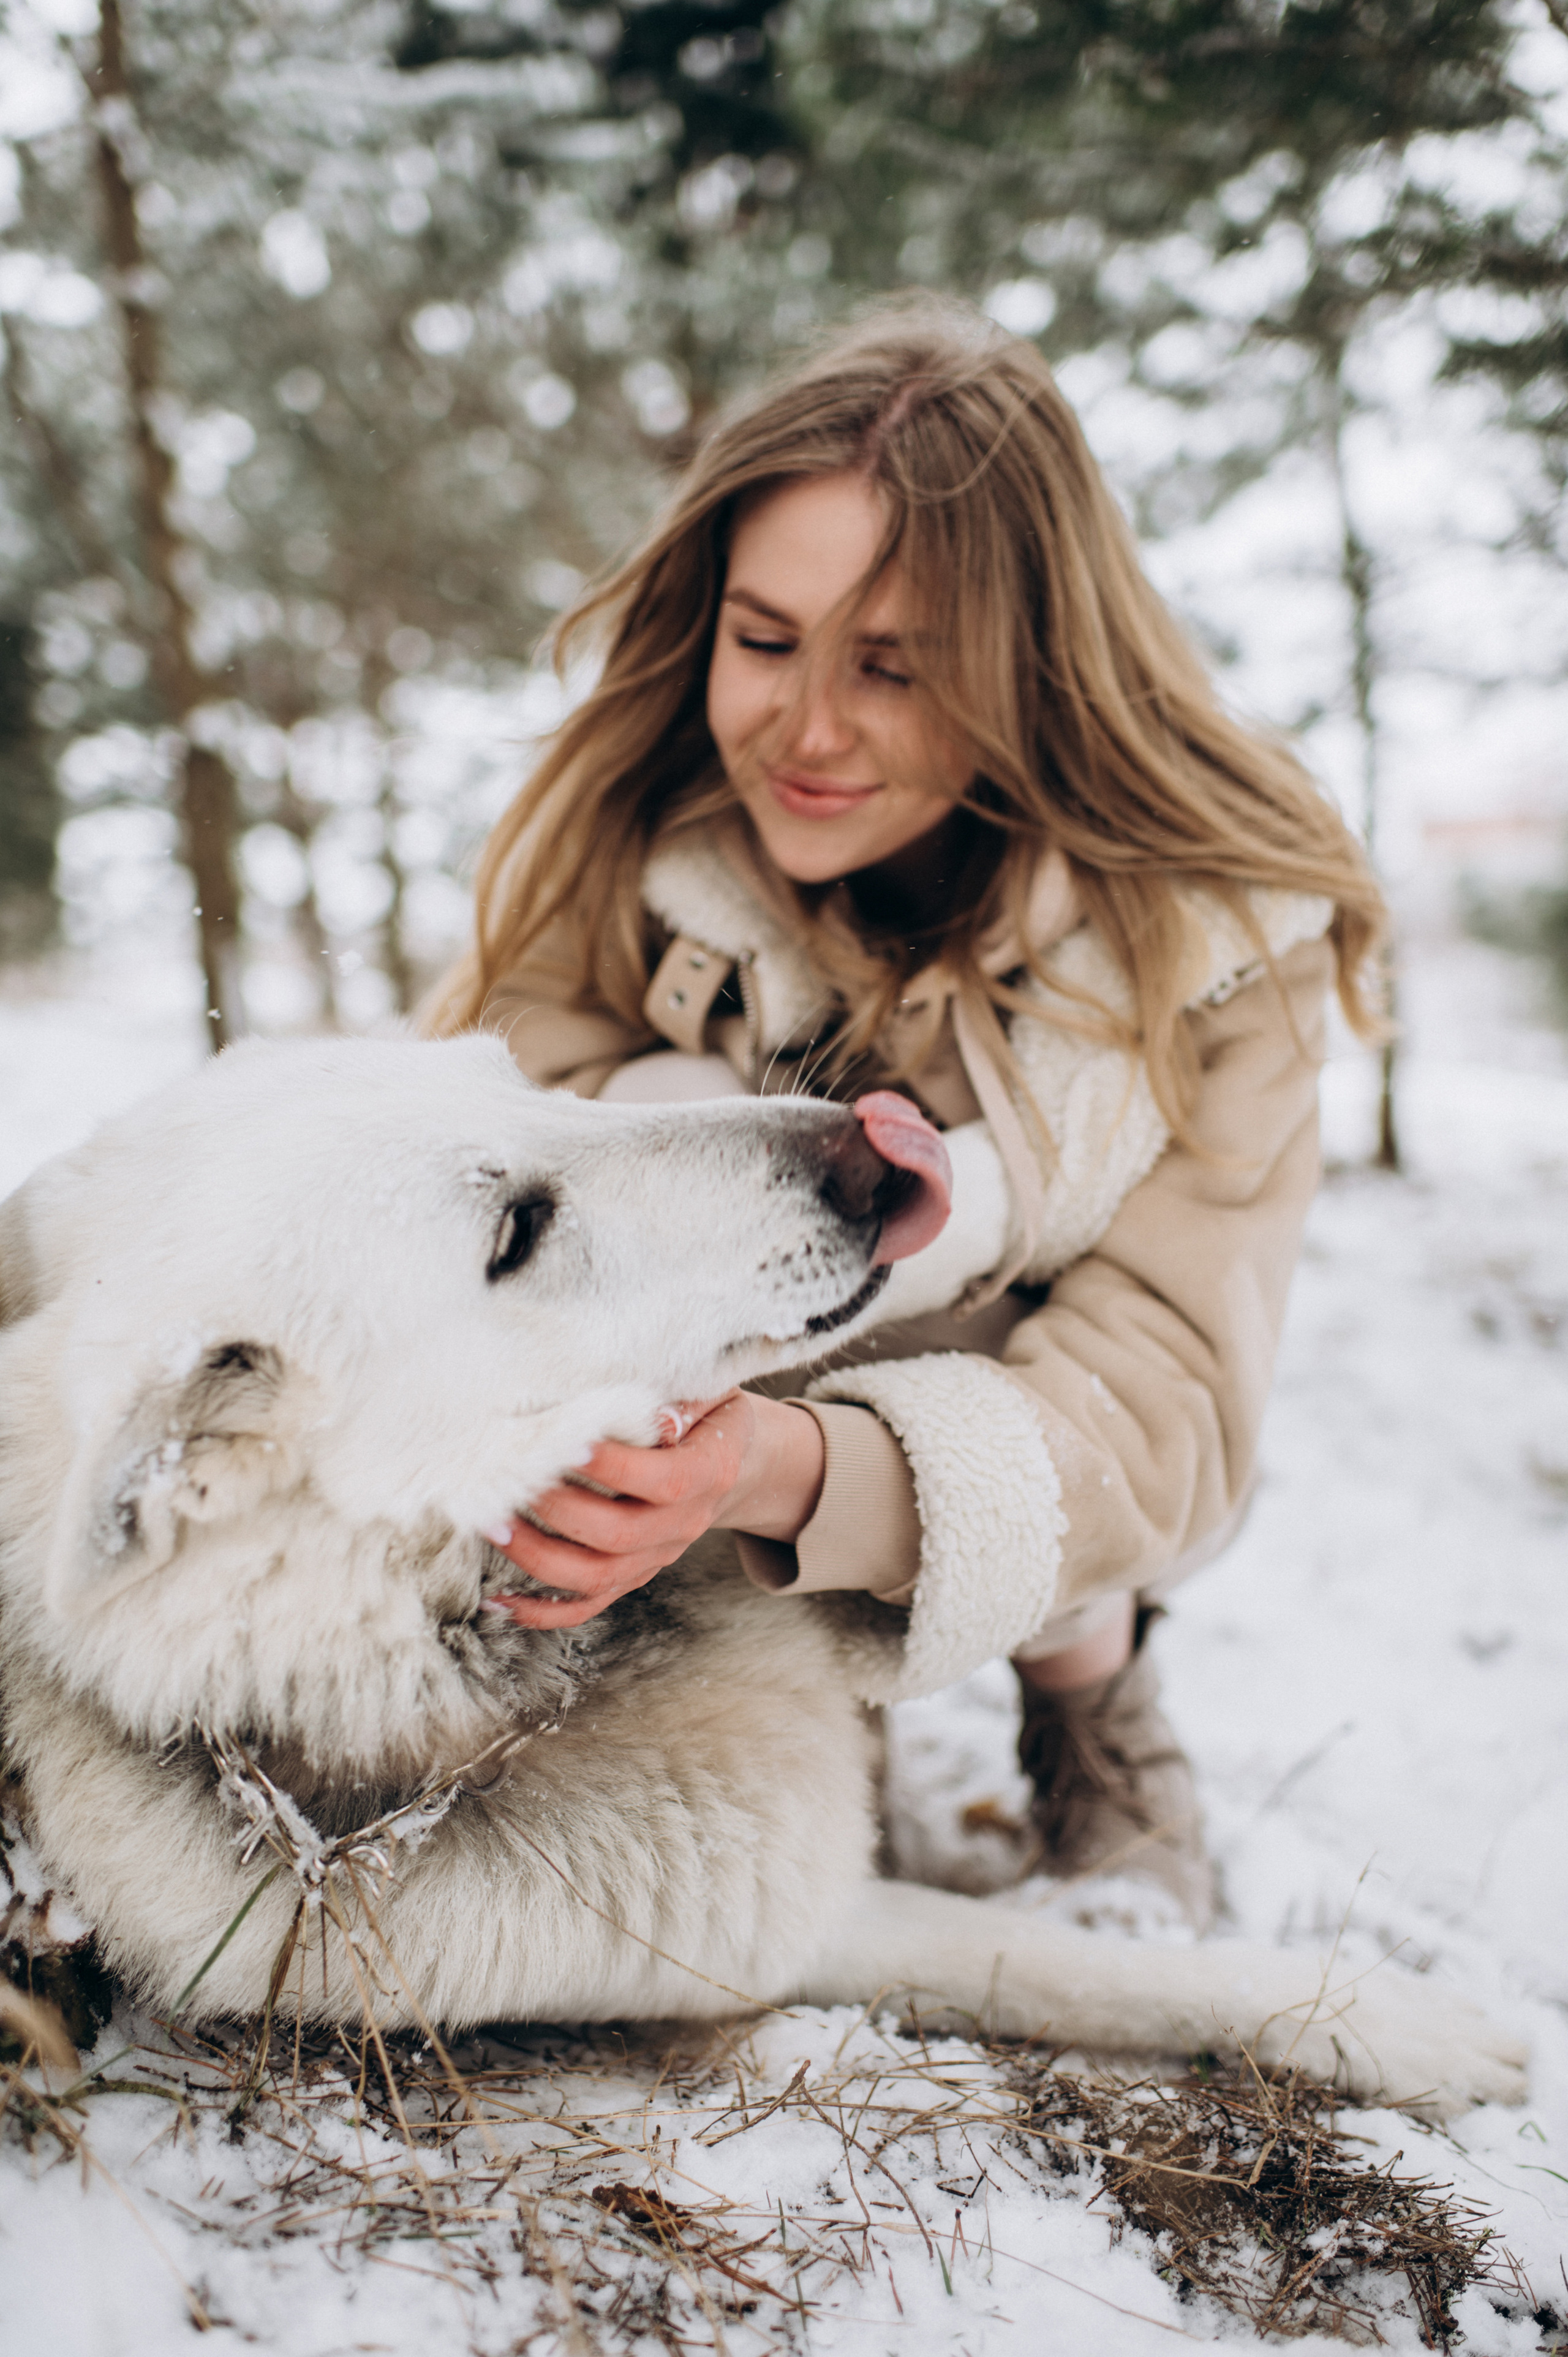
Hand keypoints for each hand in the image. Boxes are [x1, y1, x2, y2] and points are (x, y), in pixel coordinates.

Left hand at [483, 1392, 825, 1628]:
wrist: (728, 1462)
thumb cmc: (708, 1416)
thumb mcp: (712, 1393)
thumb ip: (686, 1397)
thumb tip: (656, 1415)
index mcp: (708, 1475)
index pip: (662, 1480)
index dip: (613, 1467)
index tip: (564, 1440)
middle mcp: (685, 1525)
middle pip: (619, 1536)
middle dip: (559, 1511)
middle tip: (512, 1481)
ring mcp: (656, 1558)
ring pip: (596, 1577)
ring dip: (538, 1557)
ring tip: (495, 1525)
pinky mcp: (632, 1577)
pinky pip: (587, 1605)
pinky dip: (541, 1610)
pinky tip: (499, 1599)